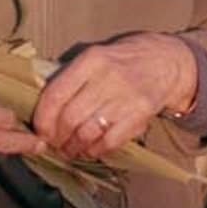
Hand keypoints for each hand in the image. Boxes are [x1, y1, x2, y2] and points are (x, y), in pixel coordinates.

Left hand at [32, 33, 196, 159]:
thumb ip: (71, 78)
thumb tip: (42, 108)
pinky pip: (109, 141)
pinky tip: (90, 149)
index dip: (43, 119)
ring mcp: (125, 97)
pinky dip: (94, 150)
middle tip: (55, 143)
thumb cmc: (124, 61)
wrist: (166, 61)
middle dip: (57, 137)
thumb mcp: (96, 57)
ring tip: (71, 149)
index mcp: (91, 60)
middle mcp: (107, 77)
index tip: (40, 130)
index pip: (55, 94)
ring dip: (74, 147)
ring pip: (87, 133)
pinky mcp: (140, 114)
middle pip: (69, 118)